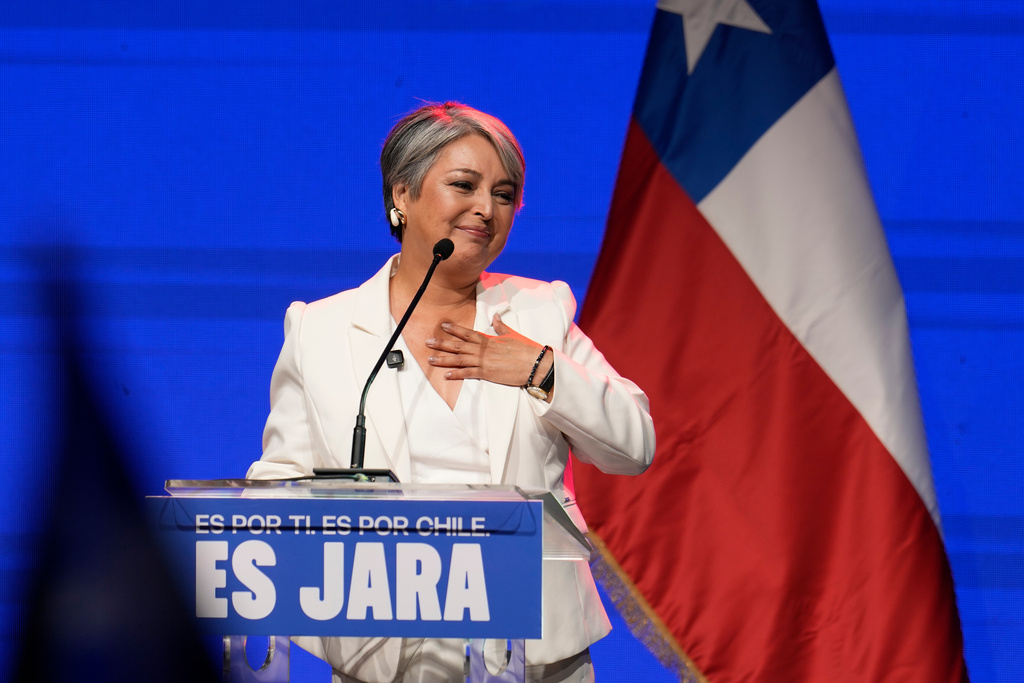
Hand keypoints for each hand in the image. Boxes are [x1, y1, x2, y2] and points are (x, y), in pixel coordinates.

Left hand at [426, 314, 549, 386]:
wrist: (534, 364)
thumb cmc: (525, 349)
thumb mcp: (512, 335)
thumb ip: (501, 327)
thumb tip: (495, 317)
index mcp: (489, 339)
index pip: (468, 333)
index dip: (454, 329)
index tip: (443, 326)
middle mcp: (483, 350)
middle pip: (458, 346)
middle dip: (442, 343)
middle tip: (428, 342)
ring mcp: (484, 362)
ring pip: (459, 359)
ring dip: (444, 359)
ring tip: (430, 359)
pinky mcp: (487, 374)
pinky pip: (468, 373)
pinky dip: (457, 374)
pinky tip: (446, 375)